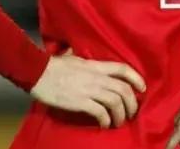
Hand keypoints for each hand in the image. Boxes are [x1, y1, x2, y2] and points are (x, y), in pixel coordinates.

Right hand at [28, 51, 145, 128]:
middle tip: (131, 113)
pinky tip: (104, 125)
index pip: (123, 69)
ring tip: (119, 122)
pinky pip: (100, 113)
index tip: (142, 88)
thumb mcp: (72, 57)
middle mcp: (97, 78)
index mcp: (97, 66)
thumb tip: (78, 53)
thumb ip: (82, 58)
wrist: (37, 72)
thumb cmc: (52, 64)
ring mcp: (90, 90)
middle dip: (132, 103)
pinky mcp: (81, 102)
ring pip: (115, 103)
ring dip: (120, 115)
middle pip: (124, 90)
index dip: (136, 78)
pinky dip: (106, 120)